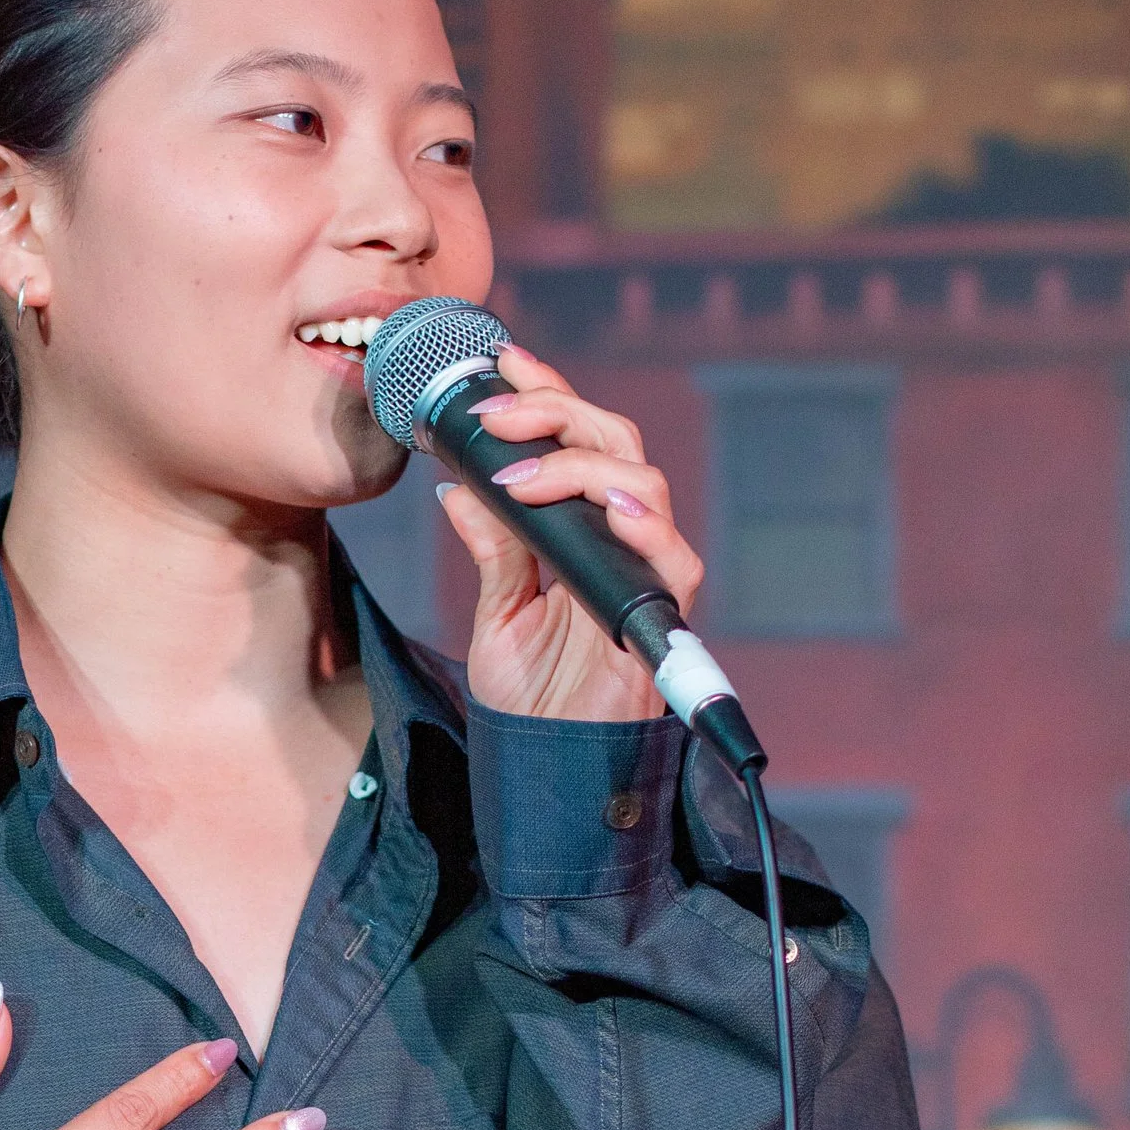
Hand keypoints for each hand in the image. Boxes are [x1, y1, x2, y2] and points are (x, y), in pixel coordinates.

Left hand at [440, 345, 704, 723]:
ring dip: (580, 464)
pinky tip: (607, 505)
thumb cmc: (534, 699)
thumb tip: (455, 485)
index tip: (499, 360)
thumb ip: (492, 549)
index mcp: (582, 531)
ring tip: (522, 472)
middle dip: (554, 412)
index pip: (575, 441)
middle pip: (612, 442)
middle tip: (493, 409)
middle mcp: (621, 541)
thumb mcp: (498, 613)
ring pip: (641, 483)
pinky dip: (642, 525)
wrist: (549, 768)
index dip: (546, 394)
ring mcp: (645, 574)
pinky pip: (673, 558)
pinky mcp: (662, 618)